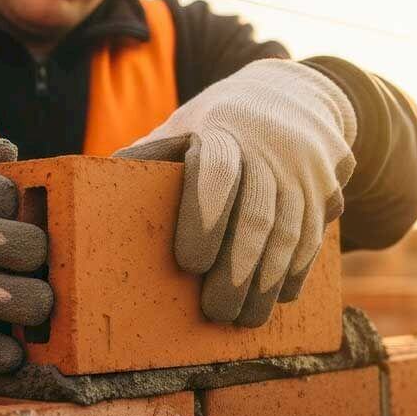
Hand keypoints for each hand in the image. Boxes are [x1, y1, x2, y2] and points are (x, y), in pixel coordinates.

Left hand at [115, 59, 356, 326]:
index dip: (204, 218)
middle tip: (215, 311)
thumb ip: (146, 158)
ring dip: (267, 282)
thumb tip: (88, 192)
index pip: (215, 171)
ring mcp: (304, 169)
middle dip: (237, 270)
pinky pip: (314, 237)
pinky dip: (295, 272)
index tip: (189, 264)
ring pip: (290, 233)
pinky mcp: (328, 189)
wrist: (294, 95)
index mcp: (223, 129)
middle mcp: (269, 148)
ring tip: (244, 320)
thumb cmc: (217, 124)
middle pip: (257, 215)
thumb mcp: (181, 125)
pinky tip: (276, 299)